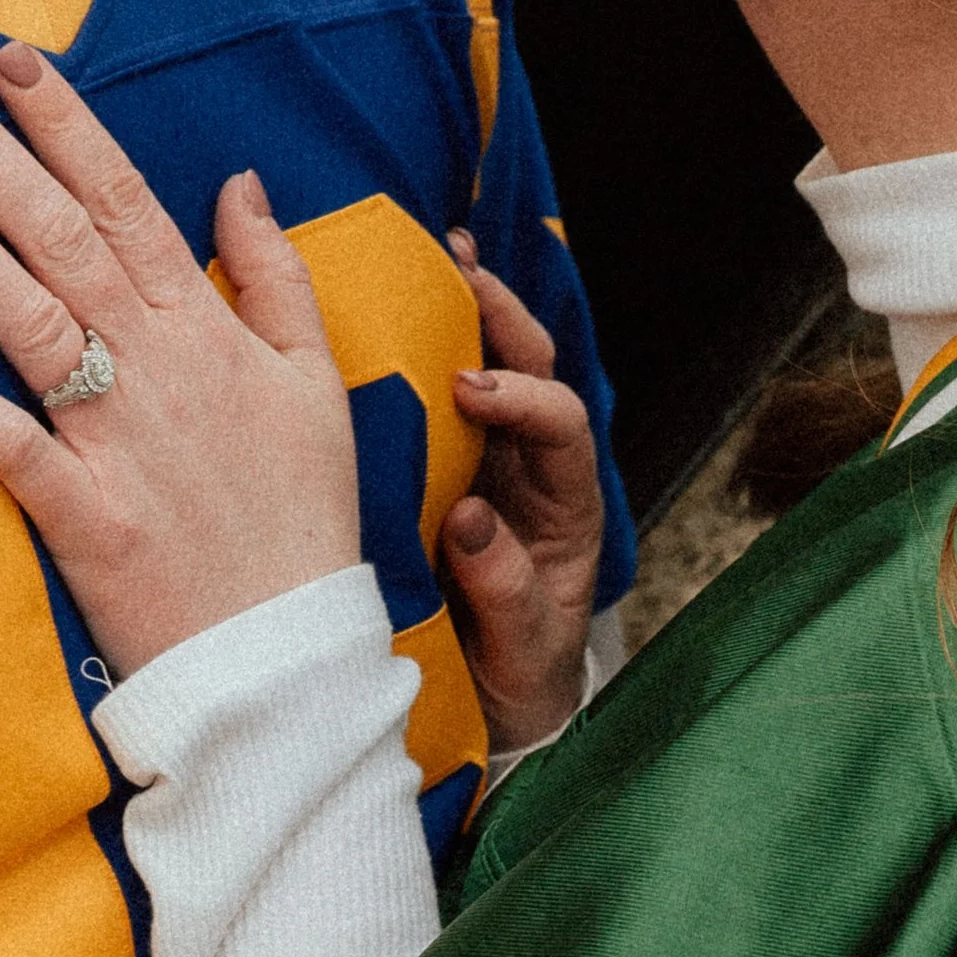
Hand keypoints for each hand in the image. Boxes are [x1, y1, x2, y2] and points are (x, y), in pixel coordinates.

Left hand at [0, 43, 359, 674]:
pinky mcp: (79, 513)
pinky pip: (5, 440)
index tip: (16, 62)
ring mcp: (113, 439)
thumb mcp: (317, 381)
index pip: (129, 202)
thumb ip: (278, 276)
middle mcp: (156, 368)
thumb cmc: (302, 514)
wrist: (287, 655)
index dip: (70, 128)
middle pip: (62, 238)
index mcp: (209, 330)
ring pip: (27, 318)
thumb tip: (240, 183)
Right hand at [438, 239, 605, 750]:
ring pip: (490, 364)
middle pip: (535, 368)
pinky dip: (423, 345)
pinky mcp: (445, 463)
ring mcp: (489, 459)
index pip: (564, 427)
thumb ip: (505, 589)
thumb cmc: (518, 677)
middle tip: (457, 267)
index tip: (470, 389)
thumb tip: (468, 520)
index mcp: (568, 506)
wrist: (493, 703)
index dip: (524, 400)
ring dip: (467, 307)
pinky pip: (438, 394)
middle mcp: (534, 468)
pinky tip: (388, 307)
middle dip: (502, 313)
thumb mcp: (522, 649)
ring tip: (435, 252)